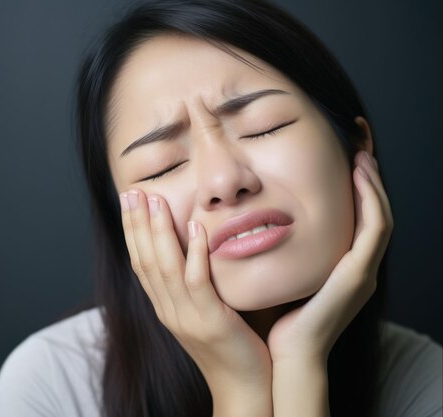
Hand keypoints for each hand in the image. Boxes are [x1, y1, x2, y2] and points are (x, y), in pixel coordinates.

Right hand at [119, 190, 271, 414]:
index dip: (132, 230)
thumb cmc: (232, 344)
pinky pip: (198, 283)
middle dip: (137, 224)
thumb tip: (197, 244)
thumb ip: (197, 281)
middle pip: (145, 261)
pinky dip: (194, 253)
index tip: (130, 201)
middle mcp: (168, 311)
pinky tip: (195, 228)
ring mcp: (187, 318)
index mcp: (165, 307)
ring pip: (166, 268)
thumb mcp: (205, 309)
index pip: (140, 263)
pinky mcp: (211, 322)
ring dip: (159, 231)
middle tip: (132, 192)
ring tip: (157, 200)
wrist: (245, 387)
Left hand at [266, 150, 393, 363]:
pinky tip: (359, 177)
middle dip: (370, 178)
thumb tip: (254, 218)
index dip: (356, 187)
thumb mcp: (280, 272)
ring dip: (374, 184)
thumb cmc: (276, 316)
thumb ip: (278, 248)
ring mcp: (363, 271)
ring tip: (362, 154)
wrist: (285, 354)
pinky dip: (371, 201)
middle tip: (360, 145)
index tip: (345, 156)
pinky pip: (374, 230)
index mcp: (342, 266)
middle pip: (374, 212)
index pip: (357, 217)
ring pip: (380, 217)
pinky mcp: (359, 275)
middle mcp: (358, 267)